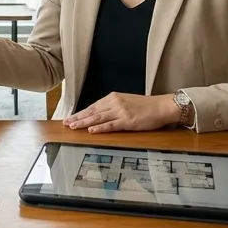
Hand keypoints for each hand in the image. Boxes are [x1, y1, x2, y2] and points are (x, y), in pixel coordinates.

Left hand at [63, 93, 177, 133]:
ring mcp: (121, 112)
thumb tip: (100, 115)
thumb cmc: (146, 106)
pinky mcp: (127, 121)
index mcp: (113, 97)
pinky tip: (91, 130)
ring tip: (73, 126)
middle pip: (92, 111)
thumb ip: (113, 107)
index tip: (70, 117)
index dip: (81, 113)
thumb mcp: (126, 102)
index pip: (93, 106)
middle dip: (78, 117)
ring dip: (84, 122)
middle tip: (66, 123)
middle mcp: (115, 103)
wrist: (162, 106)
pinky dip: (100, 128)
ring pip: (98, 118)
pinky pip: (110, 125)